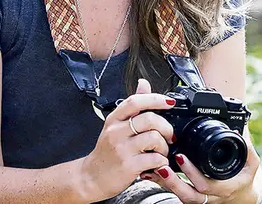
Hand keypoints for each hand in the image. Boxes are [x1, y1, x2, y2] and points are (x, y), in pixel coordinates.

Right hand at [77, 79, 176, 201]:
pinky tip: (158, 163)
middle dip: (166, 128)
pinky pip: (155, 159)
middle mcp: (116, 132)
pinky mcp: (128, 167)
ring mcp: (122, 149)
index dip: (155, 98)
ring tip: (161, 152)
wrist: (91, 178)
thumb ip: (133, 106)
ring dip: (165, 146)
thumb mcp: (115, 125)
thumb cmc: (107, 151)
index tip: (170, 102)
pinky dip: (162, 161)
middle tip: (169, 136)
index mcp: (114, 119)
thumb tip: (143, 83)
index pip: (135, 101)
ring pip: (155, 138)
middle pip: (150, 119)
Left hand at [139, 133, 261, 203]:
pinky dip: (164, 184)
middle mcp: (210, 198)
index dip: (192, 173)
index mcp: (224, 188)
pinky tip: (152, 173)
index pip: (206, 185)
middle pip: (188, 195)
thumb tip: (239, 131)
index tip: (181, 157)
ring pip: (180, 196)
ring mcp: (200, 200)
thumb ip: (246, 147)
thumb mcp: (251, 163)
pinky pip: (176, 194)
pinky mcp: (191, 198)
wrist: (242, 195)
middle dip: (173, 181)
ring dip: (166, 184)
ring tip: (154, 169)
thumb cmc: (244, 177)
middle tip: (162, 164)